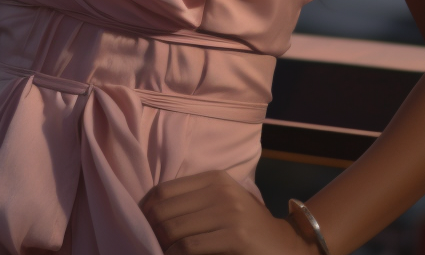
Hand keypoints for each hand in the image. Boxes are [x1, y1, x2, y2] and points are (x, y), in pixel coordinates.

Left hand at [139, 170, 316, 253]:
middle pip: (164, 210)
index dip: (144, 209)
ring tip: (158, 252)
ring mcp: (229, 213)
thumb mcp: (223, 204)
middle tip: (146, 244)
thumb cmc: (249, 227)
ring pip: (173, 230)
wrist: (286, 246)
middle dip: (149, 231)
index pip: (163, 190)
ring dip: (160, 247)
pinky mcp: (235, 237)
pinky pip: (189, 248)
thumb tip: (150, 214)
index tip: (139, 225)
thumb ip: (193, 202)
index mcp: (214, 177)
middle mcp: (220, 190)